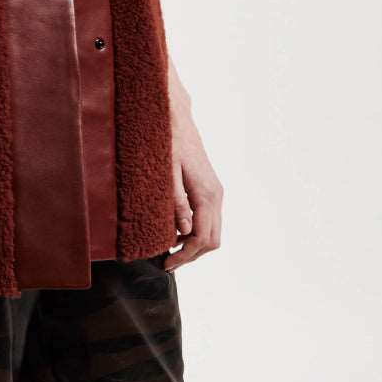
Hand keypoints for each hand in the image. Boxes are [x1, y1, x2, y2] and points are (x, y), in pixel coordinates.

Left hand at [165, 80, 222, 271]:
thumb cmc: (168, 142)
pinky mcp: (211, 189)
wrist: (176, 118)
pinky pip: (209, 219)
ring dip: (194, 245)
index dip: (185, 256)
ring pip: (213, 231)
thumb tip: (182, 231)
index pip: (202, 238)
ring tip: (169, 250)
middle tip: (167, 262)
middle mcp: (216, 196)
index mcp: (206, 195)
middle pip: (212, 241)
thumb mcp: (167, 173)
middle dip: (191, 255)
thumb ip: (176, 202)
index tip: (166, 263)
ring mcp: (216, 193)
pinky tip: (176, 231)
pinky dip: (196, 231)